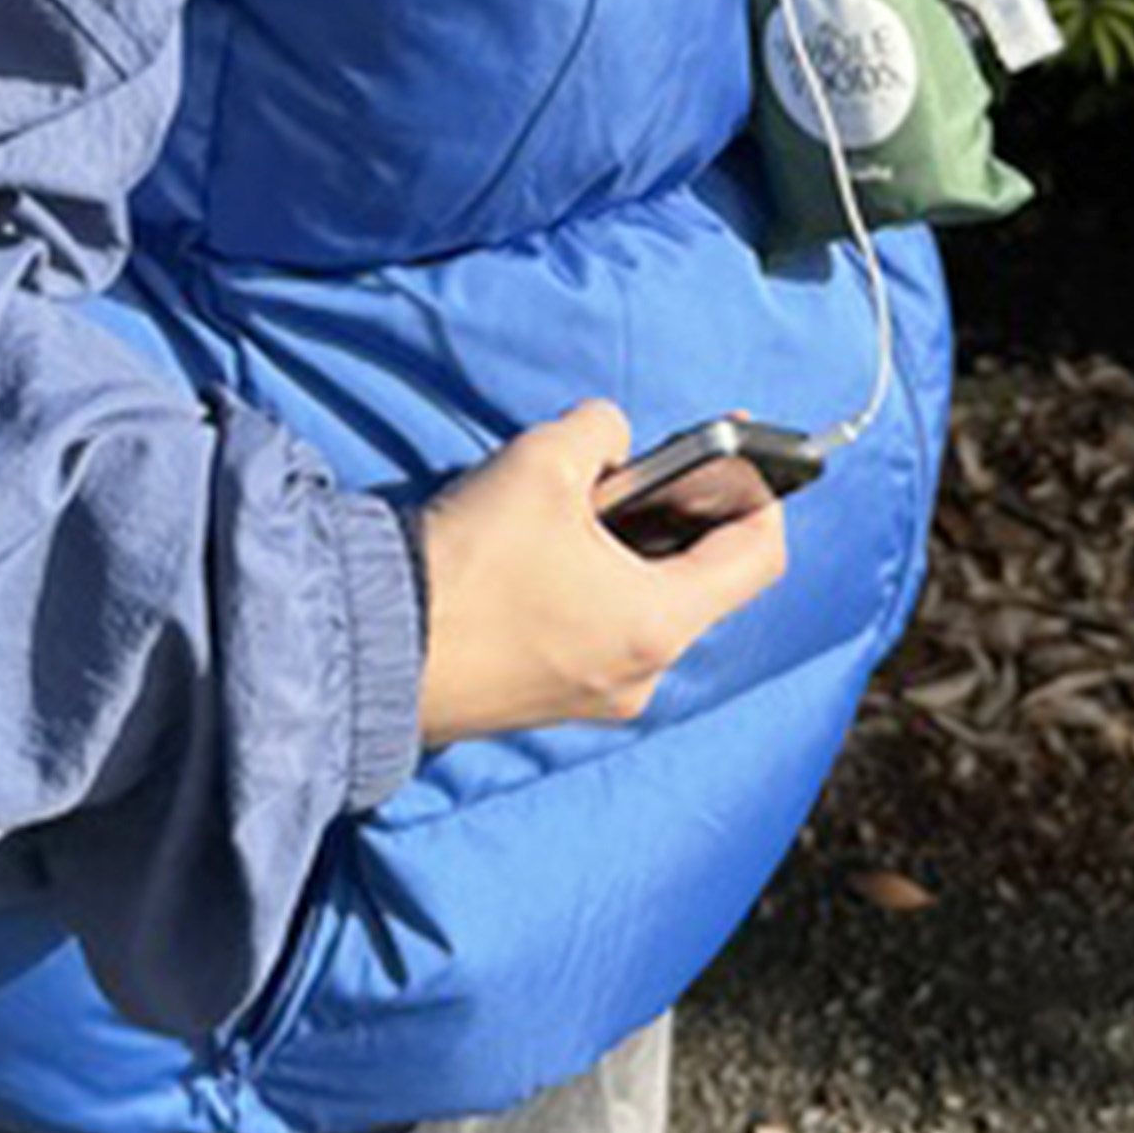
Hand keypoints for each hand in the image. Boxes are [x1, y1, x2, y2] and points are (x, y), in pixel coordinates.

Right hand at [413, 401, 786, 748]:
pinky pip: (603, 634)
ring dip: (631, 551)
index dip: (758, 493)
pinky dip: (595, 588)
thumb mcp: (544, 460)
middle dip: (679, 515)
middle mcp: (642, 673)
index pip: (758, 557)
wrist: (374, 645)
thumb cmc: (467, 563)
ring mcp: (597, 697)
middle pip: (701, 581)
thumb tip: (614, 442)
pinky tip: (545, 554)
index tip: (733, 457)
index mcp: (659, 623)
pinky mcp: (553, 702)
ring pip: (647, 607)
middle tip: (639, 471)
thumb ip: (603, 430)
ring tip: (577, 509)